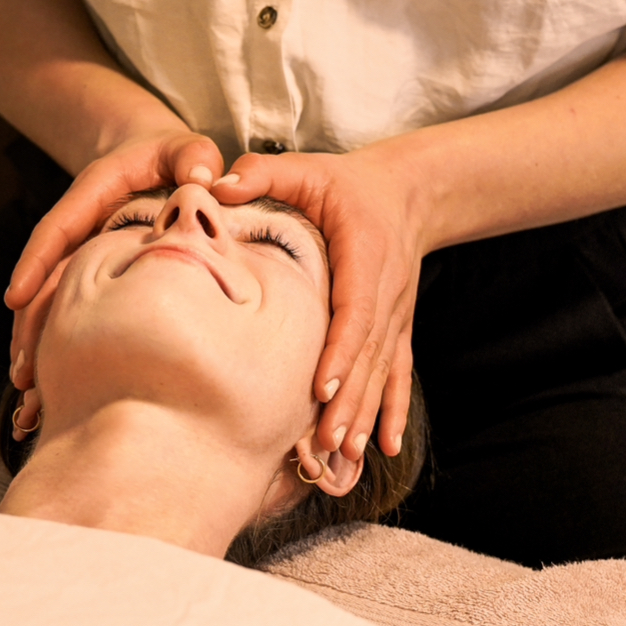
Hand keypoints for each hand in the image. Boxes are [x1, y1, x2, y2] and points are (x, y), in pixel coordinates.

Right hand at [5, 129, 224, 387]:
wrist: (159, 158)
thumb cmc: (178, 155)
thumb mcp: (188, 147)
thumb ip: (194, 157)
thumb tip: (202, 177)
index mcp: (94, 192)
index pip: (59, 228)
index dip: (36, 263)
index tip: (16, 296)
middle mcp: (80, 226)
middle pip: (45, 277)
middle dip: (29, 324)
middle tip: (23, 371)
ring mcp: (83, 253)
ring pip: (51, 301)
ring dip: (37, 344)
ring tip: (29, 392)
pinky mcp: (90, 274)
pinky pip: (70, 310)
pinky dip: (58, 344)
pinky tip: (50, 385)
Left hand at [212, 141, 428, 459]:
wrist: (409, 193)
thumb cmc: (346, 184)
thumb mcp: (307, 169)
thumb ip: (263, 172)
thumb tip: (216, 183)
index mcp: (364, 255)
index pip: (355, 311)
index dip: (340, 351)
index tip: (319, 387)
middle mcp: (386, 291)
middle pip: (368, 355)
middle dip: (347, 401)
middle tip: (324, 444)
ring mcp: (396, 315)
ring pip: (381, 372)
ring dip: (364, 415)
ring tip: (345, 456)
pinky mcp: (398, 328)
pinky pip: (397, 374)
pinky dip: (393, 411)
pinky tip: (388, 448)